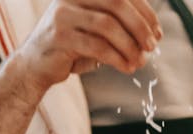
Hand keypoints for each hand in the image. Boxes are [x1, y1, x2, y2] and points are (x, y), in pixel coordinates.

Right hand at [20, 0, 161, 92]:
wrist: (35, 67)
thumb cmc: (70, 49)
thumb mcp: (96, 33)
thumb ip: (118, 29)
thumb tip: (150, 38)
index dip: (144, 12)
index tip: (157, 33)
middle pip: (116, 3)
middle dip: (139, 26)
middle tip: (152, 46)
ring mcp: (64, 14)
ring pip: (108, 25)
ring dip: (130, 45)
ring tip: (140, 61)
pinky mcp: (61, 37)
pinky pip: (97, 46)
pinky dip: (117, 58)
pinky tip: (127, 68)